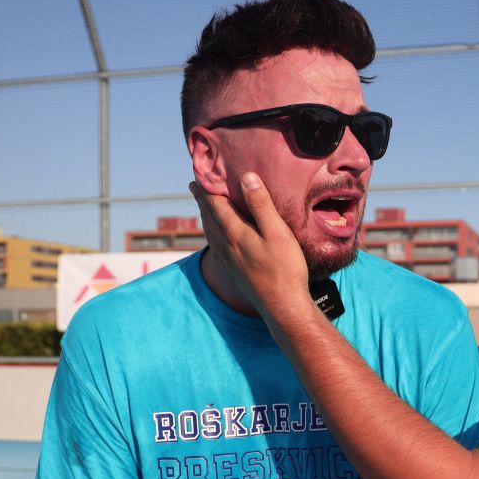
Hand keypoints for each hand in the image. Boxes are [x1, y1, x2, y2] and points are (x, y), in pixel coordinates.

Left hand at [189, 175, 311, 323]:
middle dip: (201, 199)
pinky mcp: (233, 270)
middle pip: (208, 216)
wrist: (282, 306)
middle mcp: (225, 245)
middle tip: (194, 184)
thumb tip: (246, 177)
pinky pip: (215, 245)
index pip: (215, 203)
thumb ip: (261, 205)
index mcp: (234, 233)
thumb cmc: (285, 269)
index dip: (208, 186)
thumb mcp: (277, 232)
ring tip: (202, 206)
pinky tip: (215, 237)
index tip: (201, 171)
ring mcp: (228, 260)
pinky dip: (210, 233)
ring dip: (204, 216)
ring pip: (209, 232)